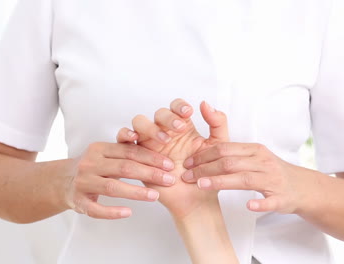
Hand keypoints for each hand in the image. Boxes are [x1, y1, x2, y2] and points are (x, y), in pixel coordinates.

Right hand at [64, 142, 176, 218]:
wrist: (62, 181)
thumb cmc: (94, 166)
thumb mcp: (106, 154)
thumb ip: (127, 150)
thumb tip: (158, 148)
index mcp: (99, 149)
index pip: (129, 151)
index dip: (151, 157)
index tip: (169, 164)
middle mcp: (90, 163)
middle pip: (124, 168)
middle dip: (149, 173)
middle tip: (169, 180)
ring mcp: (83, 182)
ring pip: (112, 187)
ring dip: (136, 192)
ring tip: (155, 196)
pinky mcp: (78, 201)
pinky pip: (96, 209)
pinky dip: (112, 212)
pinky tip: (128, 212)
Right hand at [117, 99, 228, 218]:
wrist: (196, 200)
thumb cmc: (208, 174)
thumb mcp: (218, 146)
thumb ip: (217, 124)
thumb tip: (204, 103)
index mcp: (182, 128)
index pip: (176, 107)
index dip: (179, 106)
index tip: (188, 113)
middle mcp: (165, 133)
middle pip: (158, 114)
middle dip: (168, 118)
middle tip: (180, 129)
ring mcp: (150, 144)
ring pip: (139, 123)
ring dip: (149, 127)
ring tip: (164, 141)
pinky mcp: (137, 157)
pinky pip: (124, 142)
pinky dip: (125, 135)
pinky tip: (134, 138)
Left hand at [182, 142, 303, 213]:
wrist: (302, 187)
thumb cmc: (272, 172)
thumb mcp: (254, 156)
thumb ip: (232, 154)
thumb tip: (203, 153)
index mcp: (254, 151)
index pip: (224, 149)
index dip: (203, 155)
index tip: (187, 163)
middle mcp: (263, 162)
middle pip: (230, 162)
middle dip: (205, 168)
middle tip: (186, 176)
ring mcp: (273, 180)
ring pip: (245, 179)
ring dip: (221, 182)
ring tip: (202, 185)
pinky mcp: (281, 198)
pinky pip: (270, 200)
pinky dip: (260, 203)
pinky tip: (249, 205)